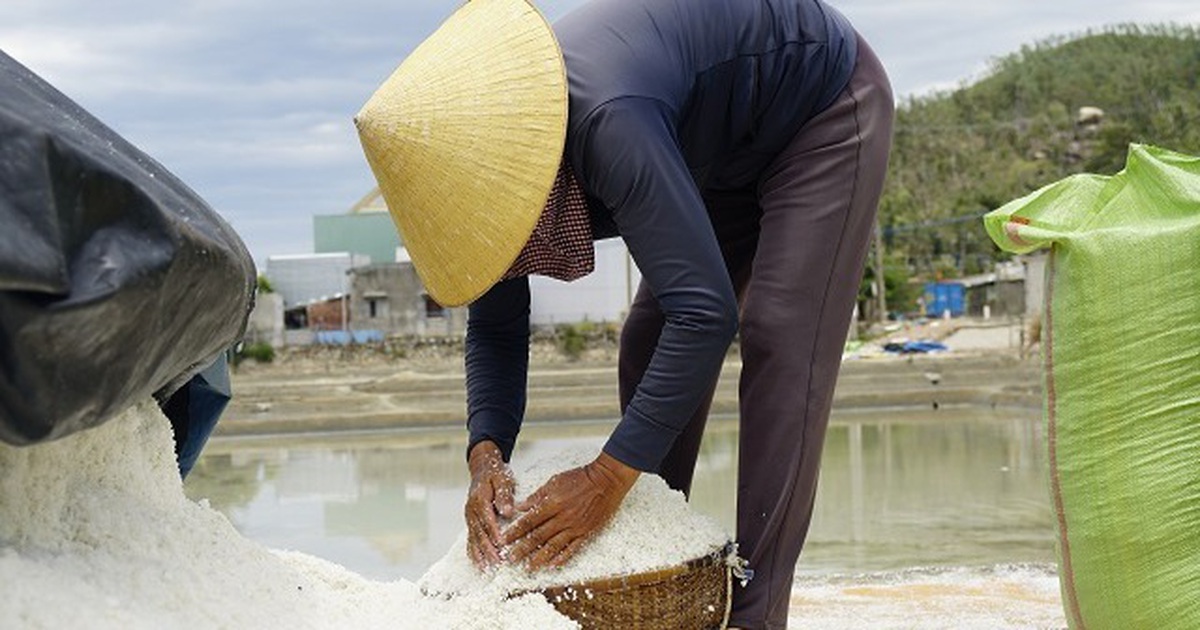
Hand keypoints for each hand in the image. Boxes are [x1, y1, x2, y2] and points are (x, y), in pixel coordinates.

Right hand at [465, 441, 515, 568]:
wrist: (483, 468)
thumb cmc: (496, 473)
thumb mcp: (503, 479)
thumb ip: (504, 494)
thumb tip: (507, 511)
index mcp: (479, 499)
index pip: (487, 518)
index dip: (493, 532)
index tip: (502, 543)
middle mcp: (471, 510)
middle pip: (479, 532)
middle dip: (487, 548)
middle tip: (497, 562)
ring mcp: (469, 517)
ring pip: (473, 539)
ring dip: (480, 554)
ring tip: (487, 569)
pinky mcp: (471, 522)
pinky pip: (470, 540)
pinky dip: (474, 553)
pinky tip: (479, 565)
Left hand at [500, 451, 638, 570]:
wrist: (607, 480)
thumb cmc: (581, 478)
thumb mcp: (555, 481)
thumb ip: (537, 496)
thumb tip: (520, 507)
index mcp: (552, 503)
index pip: (528, 521)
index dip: (515, 532)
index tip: (504, 540)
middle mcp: (562, 518)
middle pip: (538, 537)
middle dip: (522, 549)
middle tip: (509, 559)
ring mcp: (575, 527)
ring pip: (553, 546)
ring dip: (539, 558)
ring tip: (528, 567)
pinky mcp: (586, 533)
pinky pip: (572, 549)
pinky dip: (561, 558)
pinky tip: (552, 565)